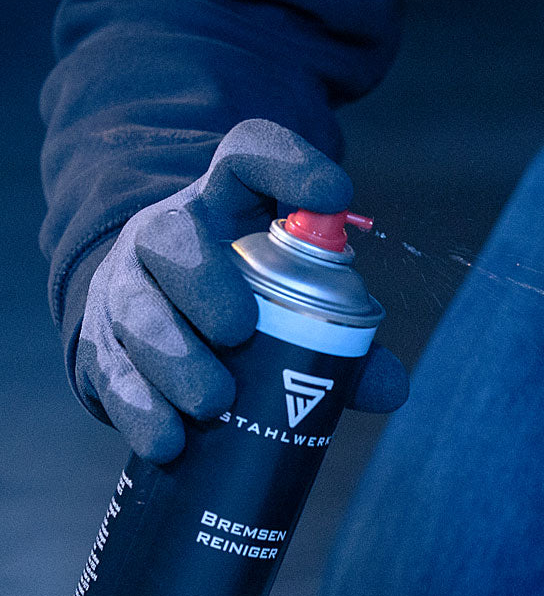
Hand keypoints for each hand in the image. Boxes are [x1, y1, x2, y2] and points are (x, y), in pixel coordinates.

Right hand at [76, 118, 407, 462]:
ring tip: (214, 402)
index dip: (290, 165)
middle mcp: (167, 236)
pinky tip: (169, 440)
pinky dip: (140, 410)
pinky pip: (111, 374)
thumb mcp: (296, 305)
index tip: (334, 194)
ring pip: (136, 310)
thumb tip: (391, 387)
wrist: (159, 325)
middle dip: (203, 283)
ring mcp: (127, 289)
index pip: (249, 155)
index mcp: (226, 204)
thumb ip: (346, 341)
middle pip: (172, 235)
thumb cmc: (248, 305)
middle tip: (240, 330)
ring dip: (172, 357)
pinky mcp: (101, 348)